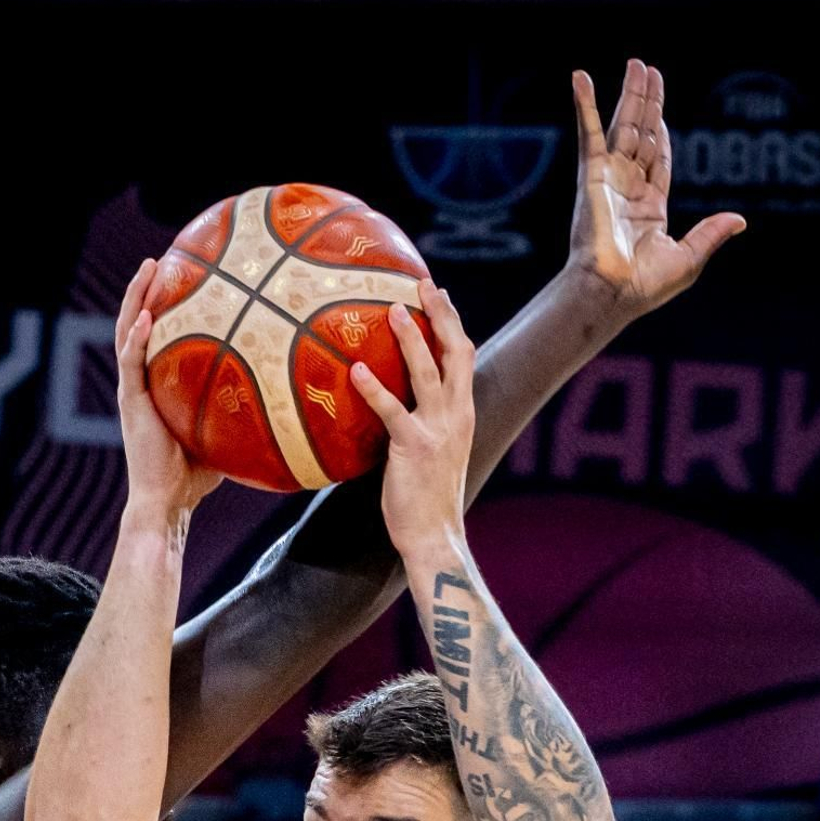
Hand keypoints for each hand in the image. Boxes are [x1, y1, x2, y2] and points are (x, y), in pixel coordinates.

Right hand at [115, 261, 221, 526]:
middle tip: (159, 259)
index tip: (179, 277)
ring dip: (136, 299)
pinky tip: (148, 315)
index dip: (163, 306)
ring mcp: (133, 391)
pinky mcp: (131, 404)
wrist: (167, 502)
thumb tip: (288, 392)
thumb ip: (242, 407)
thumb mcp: (225, 431)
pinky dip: (138, 338)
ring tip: (149, 268)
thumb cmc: (197, 476)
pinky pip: (131, 363)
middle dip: (146, 290)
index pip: (157, 336)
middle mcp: (141, 382)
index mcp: (156, 385)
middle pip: (138, 324)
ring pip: (127, 333)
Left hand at [350, 285, 473, 561]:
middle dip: (442, 314)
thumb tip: (393, 410)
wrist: (435, 537)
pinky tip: (355, 371)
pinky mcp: (414, 446)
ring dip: (411, 337)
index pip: (464, 358)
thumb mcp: (434, 455)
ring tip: (392, 309)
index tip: (438, 295)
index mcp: (463, 414)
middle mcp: (456, 415)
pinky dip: (374, 389)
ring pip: (427, 371)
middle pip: (456, 351)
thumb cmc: (427, 501)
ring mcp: (437, 429)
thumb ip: (422, 426)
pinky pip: (391, 410)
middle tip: (422, 283)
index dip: (453, 324)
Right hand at [569, 59, 744, 315]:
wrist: (610, 291)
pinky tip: (581, 77)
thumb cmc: (643, 287)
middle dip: (646, 103)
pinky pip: (588, 132)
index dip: (661, 135)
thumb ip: (710, 234)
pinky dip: (583, 104)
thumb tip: (740, 220)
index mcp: (648, 209)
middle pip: (642, 135)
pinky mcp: (591, 174)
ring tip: (636, 64)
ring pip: (622, 126)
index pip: (658, 160)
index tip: (660, 114)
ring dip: (628, 94)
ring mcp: (608, 179)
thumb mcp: (688, 259)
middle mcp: (626, 189)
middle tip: (647, 71)